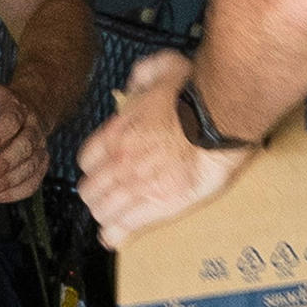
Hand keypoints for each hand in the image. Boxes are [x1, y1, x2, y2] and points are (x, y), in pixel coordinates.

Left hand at [0, 69, 50, 205]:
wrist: (28, 108)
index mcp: (17, 109)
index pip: (11, 122)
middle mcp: (32, 128)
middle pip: (25, 147)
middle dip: (4, 164)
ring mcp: (38, 148)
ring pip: (31, 167)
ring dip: (9, 182)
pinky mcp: (39, 164)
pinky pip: (33, 182)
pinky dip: (16, 193)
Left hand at [80, 52, 247, 247]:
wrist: (219, 118)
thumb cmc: (195, 94)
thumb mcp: (162, 68)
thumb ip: (142, 75)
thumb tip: (133, 85)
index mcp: (117, 133)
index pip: (87, 160)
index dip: (95, 167)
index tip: (104, 170)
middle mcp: (120, 162)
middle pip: (90, 190)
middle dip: (97, 194)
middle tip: (109, 197)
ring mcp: (137, 186)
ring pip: (103, 211)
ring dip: (107, 215)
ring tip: (113, 218)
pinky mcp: (159, 206)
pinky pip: (125, 228)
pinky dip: (116, 236)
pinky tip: (114, 239)